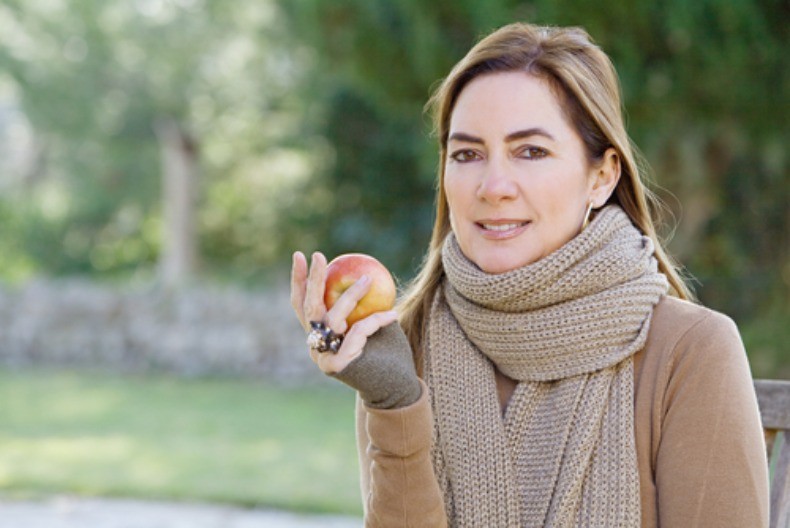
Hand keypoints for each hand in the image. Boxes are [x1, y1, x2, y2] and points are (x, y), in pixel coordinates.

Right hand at [290, 251, 397, 373]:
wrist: (399, 387)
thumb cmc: (388, 352)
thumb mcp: (374, 320)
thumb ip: (362, 302)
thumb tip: (362, 267)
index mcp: (320, 335)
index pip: (302, 304)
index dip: (298, 280)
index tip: (300, 255)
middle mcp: (316, 346)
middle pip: (308, 308)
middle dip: (311, 278)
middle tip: (318, 255)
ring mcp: (324, 357)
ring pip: (333, 317)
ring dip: (351, 295)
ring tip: (368, 279)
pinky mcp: (337, 366)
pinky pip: (357, 332)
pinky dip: (376, 321)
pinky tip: (393, 314)